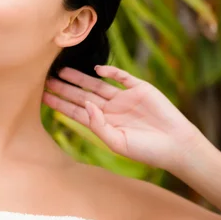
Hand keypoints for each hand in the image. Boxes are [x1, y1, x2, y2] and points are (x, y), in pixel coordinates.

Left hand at [43, 65, 205, 171]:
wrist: (177, 145)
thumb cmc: (147, 150)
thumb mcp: (118, 142)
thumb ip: (98, 125)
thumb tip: (85, 105)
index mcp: (104, 123)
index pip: (77, 111)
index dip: (61, 103)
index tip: (44, 96)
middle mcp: (111, 109)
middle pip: (83, 95)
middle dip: (65, 88)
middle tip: (46, 79)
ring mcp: (124, 97)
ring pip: (97, 84)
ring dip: (80, 78)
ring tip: (62, 71)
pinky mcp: (139, 89)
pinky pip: (122, 76)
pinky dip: (110, 71)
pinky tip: (97, 69)